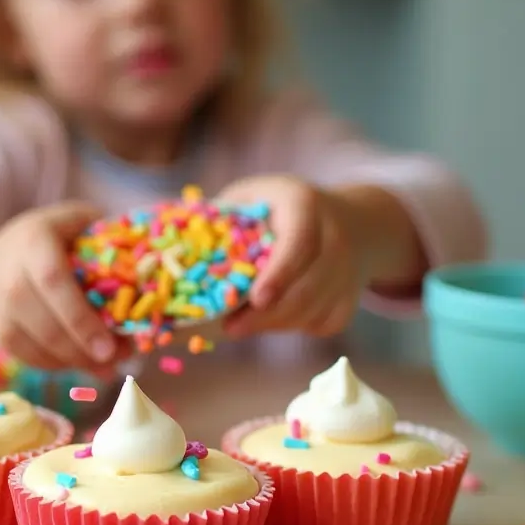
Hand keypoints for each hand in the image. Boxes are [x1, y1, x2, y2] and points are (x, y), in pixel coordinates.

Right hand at [0, 202, 127, 372]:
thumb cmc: (43, 243)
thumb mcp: (70, 222)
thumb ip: (104, 234)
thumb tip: (152, 260)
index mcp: (32, 242)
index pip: (54, 281)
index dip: (82, 317)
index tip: (109, 344)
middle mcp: (10, 277)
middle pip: (49, 325)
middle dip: (86, 349)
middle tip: (117, 359)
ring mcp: (0, 311)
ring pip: (43, 348)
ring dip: (80, 362)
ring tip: (109, 364)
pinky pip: (36, 360)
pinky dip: (64, 365)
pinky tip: (84, 361)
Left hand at [217, 176, 364, 338]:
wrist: (353, 221)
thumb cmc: (281, 208)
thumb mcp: (252, 196)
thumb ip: (222, 218)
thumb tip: (172, 247)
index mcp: (305, 205)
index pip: (300, 243)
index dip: (279, 274)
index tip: (256, 299)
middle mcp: (335, 236)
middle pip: (306, 288)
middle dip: (267, 315)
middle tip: (231, 327)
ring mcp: (348, 271)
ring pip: (312, 312)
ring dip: (274, 325)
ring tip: (242, 324)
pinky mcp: (351, 299)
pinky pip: (321, 324)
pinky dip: (294, 327)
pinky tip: (275, 316)